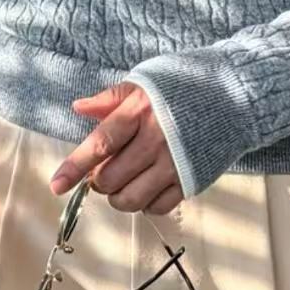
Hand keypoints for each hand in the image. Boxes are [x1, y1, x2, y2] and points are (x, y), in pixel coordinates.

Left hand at [50, 82, 183, 215]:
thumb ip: (111, 99)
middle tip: (103, 170)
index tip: (56, 185)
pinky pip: (157, 207)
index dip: (75, 167)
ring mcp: (175, 164)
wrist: (232, 95)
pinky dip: (145, 203)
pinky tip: (146, 187)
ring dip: (117, 196)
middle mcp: (157, 141)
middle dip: (98, 180)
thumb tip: (78, 107)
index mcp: (140, 112)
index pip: (101, 144)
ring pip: (131, 199)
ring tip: (122, 181)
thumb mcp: (145, 82)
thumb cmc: (182, 87)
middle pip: (111, 178)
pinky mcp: (191, 180)